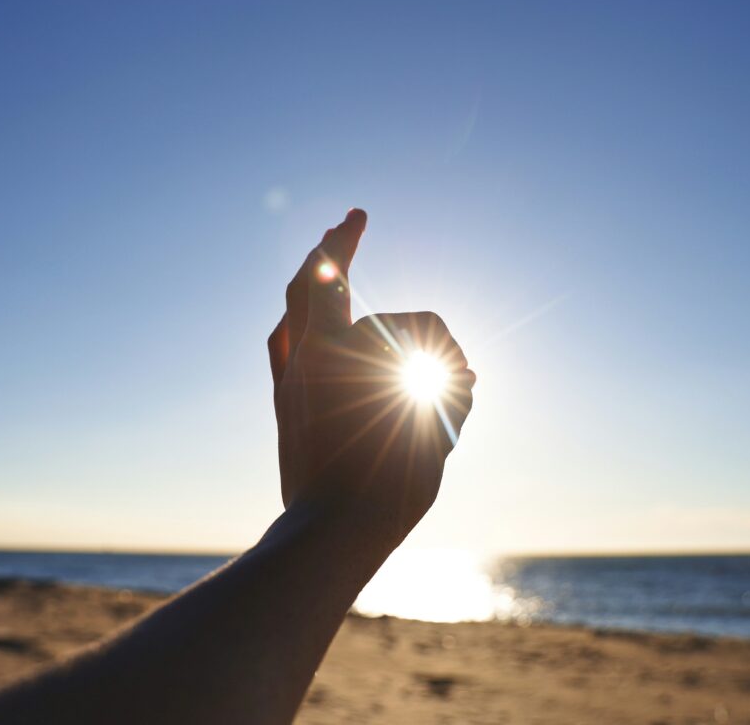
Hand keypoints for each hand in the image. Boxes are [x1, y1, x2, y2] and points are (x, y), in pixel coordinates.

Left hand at [267, 210, 474, 546]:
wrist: (329, 533)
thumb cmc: (389, 488)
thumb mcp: (436, 435)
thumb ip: (451, 394)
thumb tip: (464, 376)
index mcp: (348, 356)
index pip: (405, 317)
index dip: (426, 324)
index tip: (409, 299)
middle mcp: (313, 354)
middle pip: (324, 277)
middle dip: (340, 241)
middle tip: (354, 216)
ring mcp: (293, 375)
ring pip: (299, 304)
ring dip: (317, 272)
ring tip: (329, 249)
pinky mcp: (285, 399)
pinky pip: (286, 340)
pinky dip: (301, 318)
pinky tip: (307, 312)